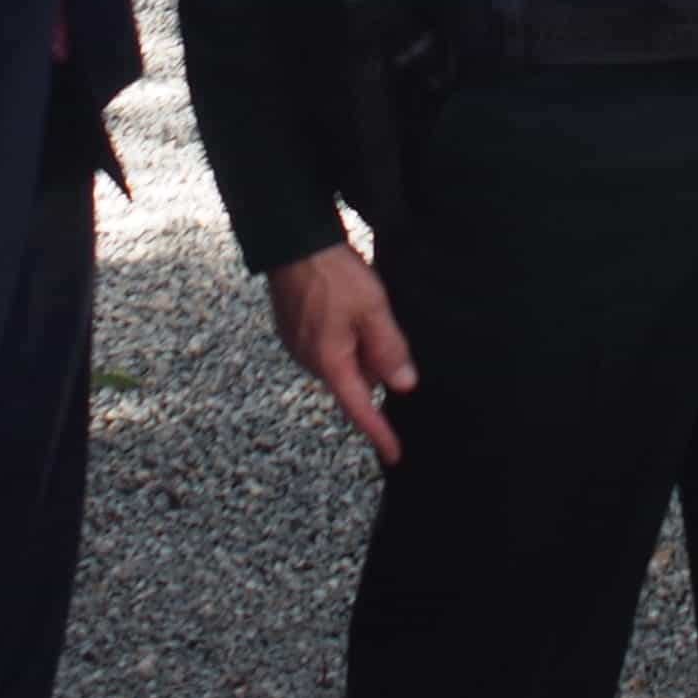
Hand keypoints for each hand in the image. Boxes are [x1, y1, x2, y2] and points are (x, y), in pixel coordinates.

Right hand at [267, 242, 416, 465]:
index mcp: (330, 362)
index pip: (359, 408)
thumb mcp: (373, 310)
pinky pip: (327, 344)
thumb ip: (389, 350)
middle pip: (354, 380)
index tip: (395, 455)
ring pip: (341, 360)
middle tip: (388, 330)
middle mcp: (309, 361)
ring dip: (359, 347)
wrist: (293, 242)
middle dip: (374, 367)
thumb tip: (404, 386)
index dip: (380, 432)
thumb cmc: (333, 276)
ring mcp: (298, 344)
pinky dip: (344, 336)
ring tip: (367, 309)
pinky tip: (349, 306)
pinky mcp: (294, 328)